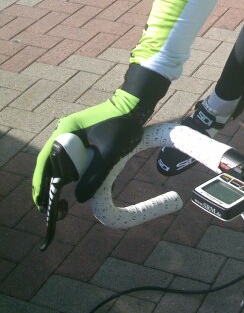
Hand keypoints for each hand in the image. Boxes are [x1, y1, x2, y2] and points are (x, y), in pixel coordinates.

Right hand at [33, 65, 169, 211]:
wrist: (135, 105)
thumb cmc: (123, 125)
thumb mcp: (110, 152)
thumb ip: (95, 175)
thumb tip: (80, 199)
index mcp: (65, 131)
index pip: (44, 161)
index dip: (40, 183)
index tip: (40, 203)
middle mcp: (64, 131)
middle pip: (50, 162)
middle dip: (49, 184)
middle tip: (51, 207)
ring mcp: (72, 133)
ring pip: (60, 160)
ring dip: (59, 179)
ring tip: (58, 200)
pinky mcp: (82, 136)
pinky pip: (70, 156)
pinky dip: (70, 171)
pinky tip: (74, 183)